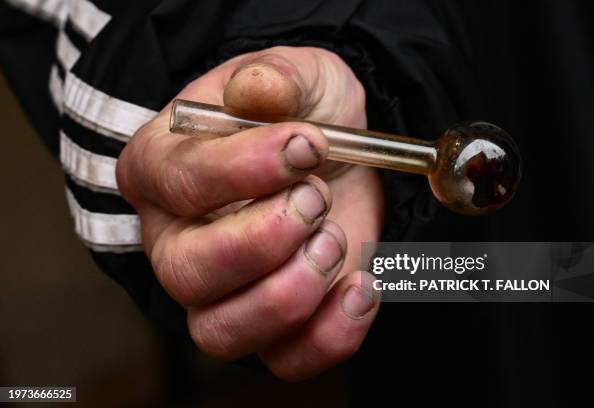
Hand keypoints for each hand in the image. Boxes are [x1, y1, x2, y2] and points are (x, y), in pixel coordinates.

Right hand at [116, 46, 383, 380]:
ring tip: (333, 240)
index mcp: (162, 169)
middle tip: (316, 198)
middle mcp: (177, 240)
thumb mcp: (295, 76)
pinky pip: (285, 360)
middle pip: (189, 272)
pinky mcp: (271, 325)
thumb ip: (274, 79)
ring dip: (293, 292)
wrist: (335, 155)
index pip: (179, 182)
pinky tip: (361, 285)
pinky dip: (331, 334)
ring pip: (223, 331)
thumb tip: (259, 90)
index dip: (245, 168)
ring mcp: (219, 292)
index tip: (307, 146)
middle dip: (266, 238)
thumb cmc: (300, 116)